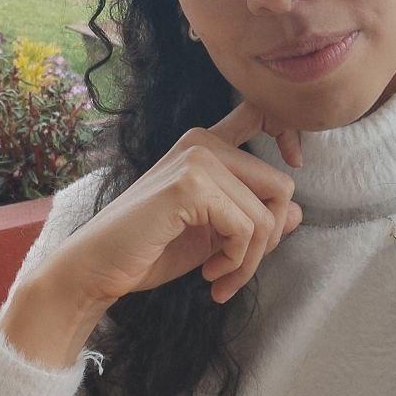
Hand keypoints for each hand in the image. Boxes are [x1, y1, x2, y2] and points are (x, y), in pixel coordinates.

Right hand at [39, 101, 304, 312]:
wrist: (97, 268)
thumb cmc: (150, 249)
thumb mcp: (214, 234)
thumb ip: (252, 218)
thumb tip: (298, 213)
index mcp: (208, 144)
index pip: (262, 116)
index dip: (290, 135)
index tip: (292, 168)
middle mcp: (203, 142)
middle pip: (280, 188)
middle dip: (268, 240)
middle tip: (236, 269)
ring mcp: (196, 159)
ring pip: (266, 215)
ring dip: (250, 260)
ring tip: (221, 278)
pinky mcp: (190, 185)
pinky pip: (246, 227)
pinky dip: (236, 262)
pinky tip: (210, 274)